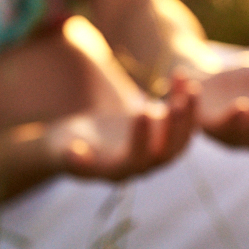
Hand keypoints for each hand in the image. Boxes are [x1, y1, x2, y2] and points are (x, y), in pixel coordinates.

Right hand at [49, 77, 197, 180]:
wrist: (77, 139)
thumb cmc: (63, 143)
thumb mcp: (60, 148)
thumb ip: (67, 154)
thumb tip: (72, 154)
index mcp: (117, 172)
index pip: (135, 160)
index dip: (141, 139)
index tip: (142, 111)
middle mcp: (141, 166)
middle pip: (167, 152)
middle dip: (175, 127)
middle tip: (178, 101)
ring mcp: (156, 153)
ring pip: (181, 137)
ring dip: (188, 112)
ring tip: (188, 85)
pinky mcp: (164, 137)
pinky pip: (181, 121)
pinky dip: (184, 99)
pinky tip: (182, 76)